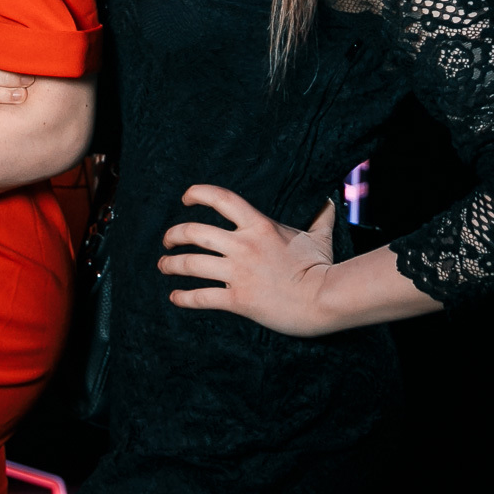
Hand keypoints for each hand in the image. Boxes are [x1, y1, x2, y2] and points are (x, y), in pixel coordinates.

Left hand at [158, 184, 337, 337]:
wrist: (326, 300)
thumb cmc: (323, 267)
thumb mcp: (320, 236)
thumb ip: (320, 216)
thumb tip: (330, 200)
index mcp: (259, 226)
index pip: (220, 198)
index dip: (197, 193)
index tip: (186, 198)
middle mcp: (243, 246)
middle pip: (194, 232)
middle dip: (173, 235)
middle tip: (167, 241)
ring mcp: (238, 273)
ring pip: (191, 264)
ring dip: (171, 264)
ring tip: (163, 265)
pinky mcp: (238, 300)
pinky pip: (201, 298)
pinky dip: (183, 298)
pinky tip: (175, 297)